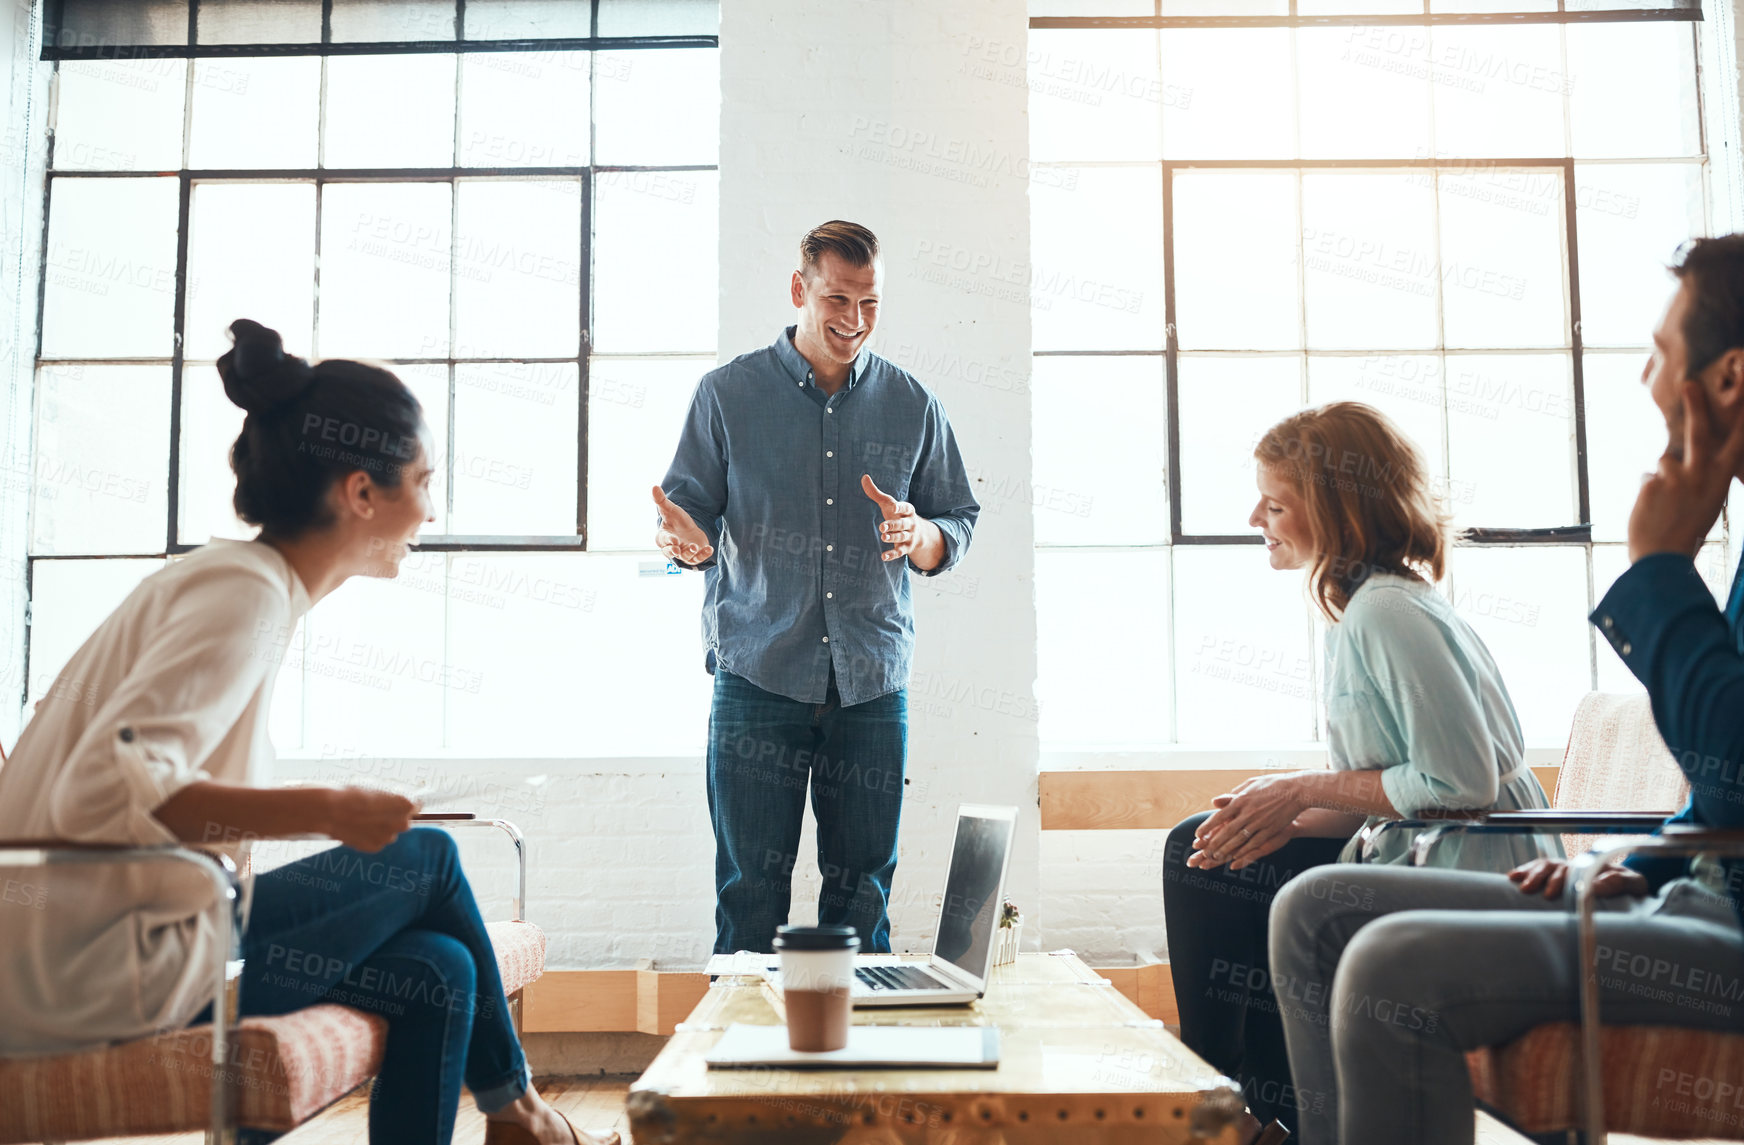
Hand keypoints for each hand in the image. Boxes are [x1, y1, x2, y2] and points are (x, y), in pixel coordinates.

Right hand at [326, 787, 415, 852]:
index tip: (397, 804)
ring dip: (381, 828)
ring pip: (389, 832)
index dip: (405, 804)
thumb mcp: (377, 787)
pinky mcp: (375, 848)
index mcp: (405, 805)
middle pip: (404, 821)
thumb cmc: (353, 794)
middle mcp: (401, 823)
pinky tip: (357, 828)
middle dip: (393, 817)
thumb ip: (392, 796)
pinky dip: (369, 836)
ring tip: (362, 819)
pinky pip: (376, 841)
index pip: (415, 806)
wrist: (331, 810)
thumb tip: (396, 799)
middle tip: (377, 811)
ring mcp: (388, 837)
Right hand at [652, 486, 713, 565]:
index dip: (668, 541)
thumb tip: (654, 486)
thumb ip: (661, 500)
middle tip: (678, 550)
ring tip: (695, 546)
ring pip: (685, 557)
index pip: (664, 540)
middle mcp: (672, 548)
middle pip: (670, 553)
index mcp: (663, 538)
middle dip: (674, 552)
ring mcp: (683, 553)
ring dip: (690, 553)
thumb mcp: (669, 509)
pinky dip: (704, 556)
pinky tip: (709, 549)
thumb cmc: (676, 520)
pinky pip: (698, 559)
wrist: (688, 528)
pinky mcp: (694, 556)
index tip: (673, 540)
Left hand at [861, 474, 939, 564]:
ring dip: (893, 537)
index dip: (900, 507)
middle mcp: (910, 523)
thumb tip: (863, 477)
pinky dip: (892, 554)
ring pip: (902, 537)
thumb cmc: (898, 515)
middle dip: (893, 525)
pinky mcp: (906, 548)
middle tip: (882, 526)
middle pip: (903, 524)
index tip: (893, 506)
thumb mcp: (889, 504)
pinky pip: (900, 552)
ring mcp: (909, 536)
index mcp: (908, 511)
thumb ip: (876, 493)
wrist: (918, 534)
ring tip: (883, 537)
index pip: (906, 507)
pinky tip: (883, 557)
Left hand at [1188, 774, 1309, 870]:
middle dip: (1213, 844)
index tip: (1198, 836)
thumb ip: (1231, 795)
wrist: (1295, 790)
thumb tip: (1216, 802)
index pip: (1219, 817)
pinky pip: (1254, 844)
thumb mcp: (1249, 785)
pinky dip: (1243, 853)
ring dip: (1226, 850)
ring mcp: (1259, 822)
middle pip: (1227, 831)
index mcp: (1240, 800)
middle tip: (1203, 853)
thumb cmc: (1271, 785)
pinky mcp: (1270, 830)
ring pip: (1239, 840)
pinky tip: (1235, 859)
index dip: (1207, 828)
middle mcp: (1247, 813)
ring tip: (1216, 858)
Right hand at [1508, 858, 1648, 900]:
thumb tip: (1595, 885)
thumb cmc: (1630, 886)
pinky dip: (1524, 871)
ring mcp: (1566, 870)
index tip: (1557, 894)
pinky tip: (1512, 876)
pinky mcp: (1556, 877)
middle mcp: (1577, 865)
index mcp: (1596, 865)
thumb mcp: (1635, 883)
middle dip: (1546, 878)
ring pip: (1545, 866)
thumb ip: (1620, 881)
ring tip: (1522, 887)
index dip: (1567, 880)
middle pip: (1557, 867)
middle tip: (1540, 893)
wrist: (1627, 886)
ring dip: (1532, 875)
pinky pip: (1538, 868)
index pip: (1578, 868)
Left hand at [1628, 381, 1743, 562]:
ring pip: (1664, 464)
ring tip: (1664, 506)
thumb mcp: (1705, 502)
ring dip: (1662, 480)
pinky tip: (1652, 510)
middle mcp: (1700, 475)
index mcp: (1719, 480)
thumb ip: (1698, 477)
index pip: (1736, 443)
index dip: (1743, 420)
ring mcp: (1675, 477)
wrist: (1662, 559)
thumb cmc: (1686, 532)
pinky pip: (1646, 479)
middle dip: (1696, 407)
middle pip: (1698, 434)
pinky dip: (1647, 492)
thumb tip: (1675, 459)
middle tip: (1689, 384)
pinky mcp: (1651, 482)